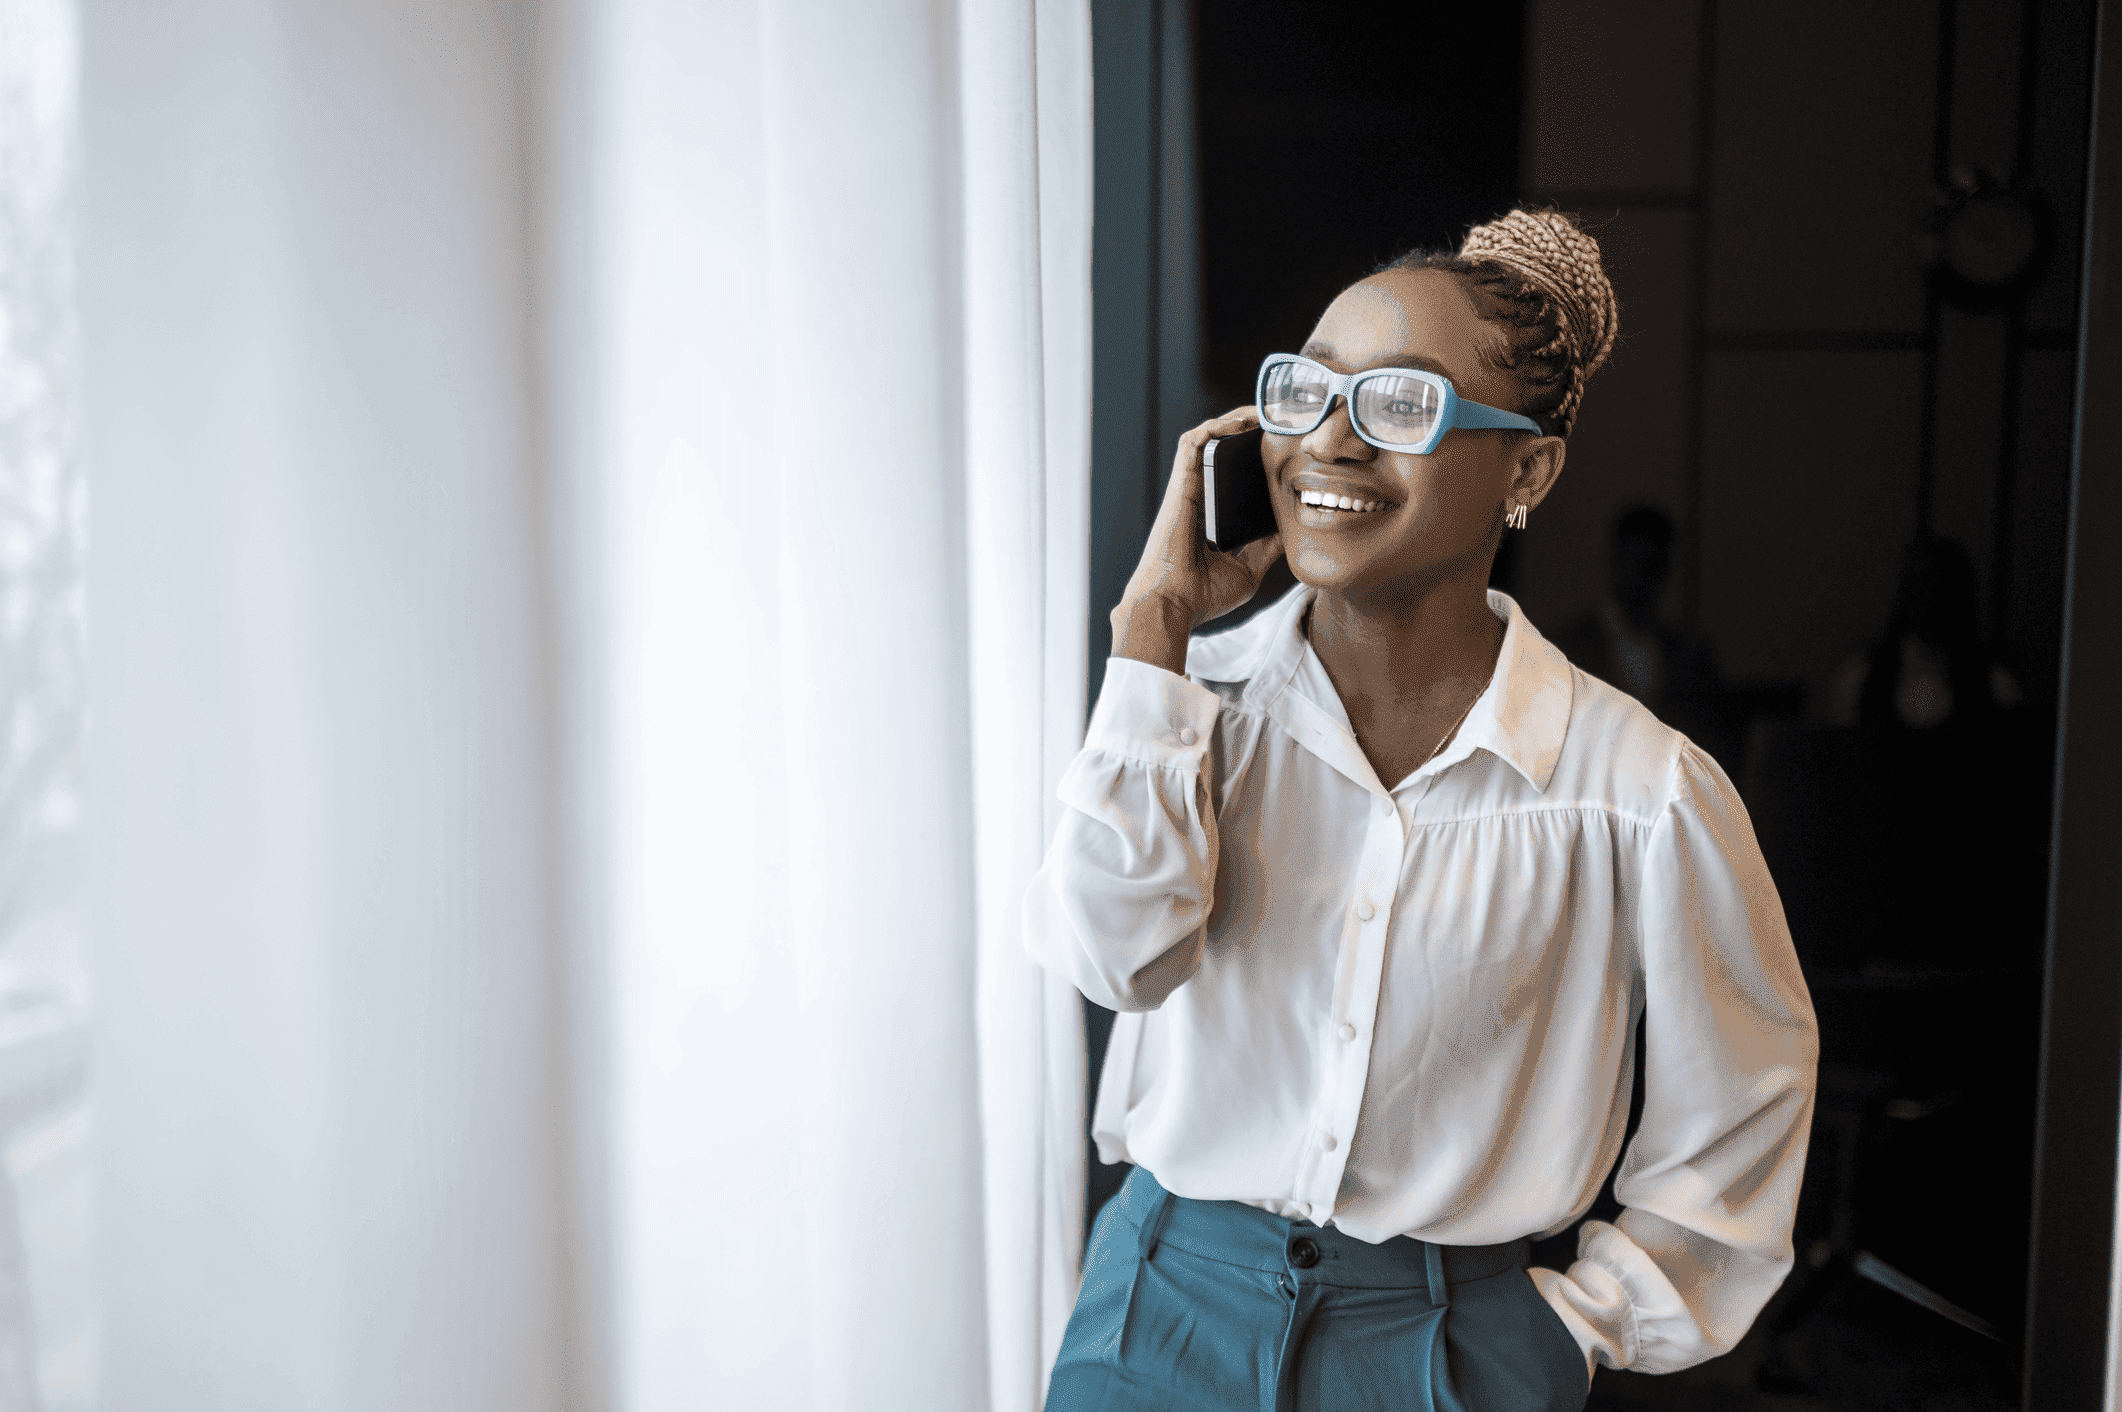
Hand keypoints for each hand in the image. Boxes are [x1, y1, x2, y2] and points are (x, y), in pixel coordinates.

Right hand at [1110, 409, 1285, 674]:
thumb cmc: (1203, 595)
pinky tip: (1241, 419)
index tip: (1284, 448)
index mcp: (1213, 517)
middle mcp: (1200, 498)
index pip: (1236, 478)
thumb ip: (1268, 549)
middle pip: (1224, 453)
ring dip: (1234, 420)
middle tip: (1280, 420)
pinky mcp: (1181, 484)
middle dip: (1249, 431)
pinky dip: (1214, 426)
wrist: (1174, 604)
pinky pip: (1193, 442)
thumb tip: (1292, 530)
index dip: (1256, 459)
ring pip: (1208, 439)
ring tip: (1264, 410)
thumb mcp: (1249, 570)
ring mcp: (1189, 489)